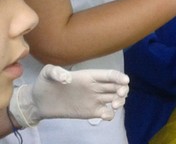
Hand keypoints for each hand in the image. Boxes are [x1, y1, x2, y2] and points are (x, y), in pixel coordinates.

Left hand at [10, 65, 129, 126]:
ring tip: (115, 106)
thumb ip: (56, 72)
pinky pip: (106, 113)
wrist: (38, 102)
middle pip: (117, 86)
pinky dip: (110, 115)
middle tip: (119, 95)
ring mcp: (94, 100)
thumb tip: (67, 79)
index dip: (119, 76)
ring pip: (115, 98)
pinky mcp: (91, 112)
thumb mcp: (47, 73)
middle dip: (123, 90)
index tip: (125, 81)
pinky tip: (105, 116)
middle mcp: (95, 87)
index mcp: (89, 76)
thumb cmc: (44, 84)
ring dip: (120, 101)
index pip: (109, 75)